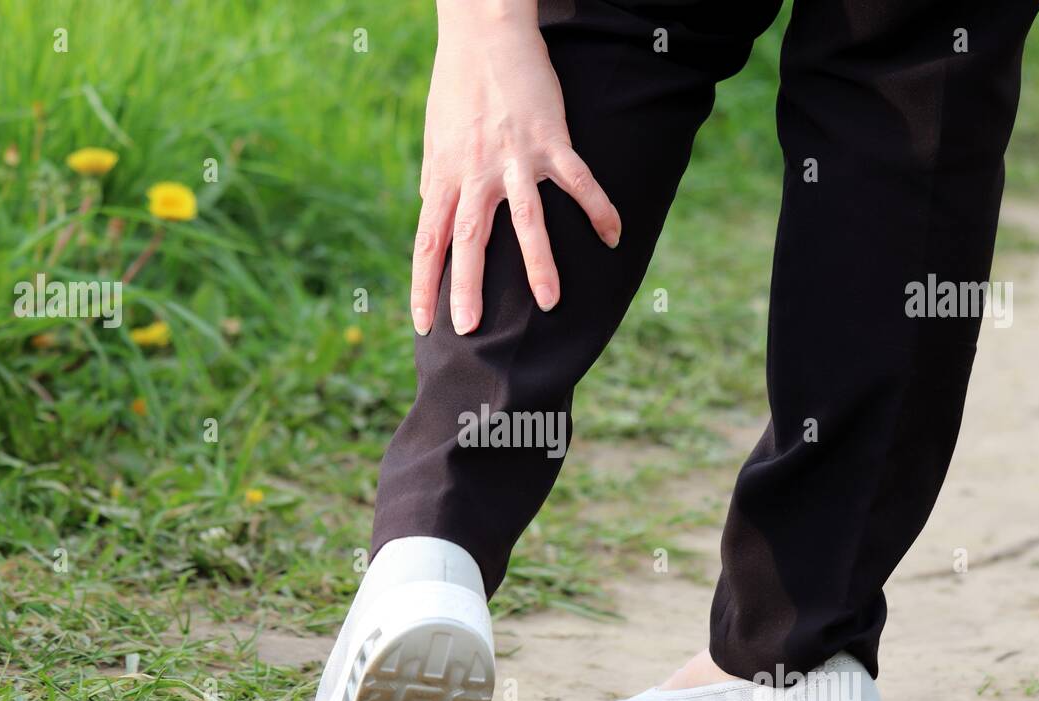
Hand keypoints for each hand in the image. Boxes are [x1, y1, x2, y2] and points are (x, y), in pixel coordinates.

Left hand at [412, 0, 621, 335]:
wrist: (484, 32)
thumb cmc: (457, 85)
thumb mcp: (436, 136)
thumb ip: (437, 179)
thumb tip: (432, 210)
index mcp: (445, 177)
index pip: (429, 242)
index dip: (424, 286)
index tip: (424, 325)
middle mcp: (476, 172)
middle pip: (470, 239)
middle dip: (468, 288)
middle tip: (470, 330)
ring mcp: (515, 158)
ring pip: (527, 219)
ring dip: (539, 263)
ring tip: (551, 303)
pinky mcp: (550, 140)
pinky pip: (578, 181)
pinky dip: (598, 209)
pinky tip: (614, 237)